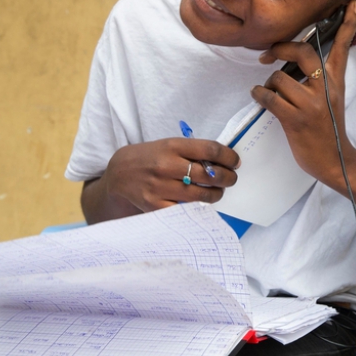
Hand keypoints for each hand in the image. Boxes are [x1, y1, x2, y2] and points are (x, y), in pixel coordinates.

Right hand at [102, 137, 239, 211]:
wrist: (120, 173)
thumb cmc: (150, 157)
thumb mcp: (169, 145)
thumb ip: (193, 152)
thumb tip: (223, 161)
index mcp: (173, 146)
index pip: (210, 150)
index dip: (229, 157)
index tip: (235, 162)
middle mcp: (167, 165)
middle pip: (209, 174)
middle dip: (227, 178)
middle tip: (231, 179)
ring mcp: (160, 187)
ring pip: (201, 195)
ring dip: (216, 194)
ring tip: (218, 191)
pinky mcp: (155, 205)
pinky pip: (185, 210)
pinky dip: (197, 207)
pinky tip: (201, 203)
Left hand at [251, 0, 355, 182]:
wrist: (334, 161)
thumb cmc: (327, 128)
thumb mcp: (331, 99)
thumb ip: (318, 78)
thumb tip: (292, 59)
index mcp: (336, 80)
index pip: (343, 45)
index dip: (348, 22)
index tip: (354, 1)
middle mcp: (326, 88)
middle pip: (302, 52)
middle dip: (280, 49)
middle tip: (267, 55)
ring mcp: (311, 103)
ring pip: (278, 77)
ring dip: (267, 85)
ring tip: (269, 94)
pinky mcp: (296, 118)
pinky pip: (269, 97)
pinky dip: (260, 95)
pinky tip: (260, 98)